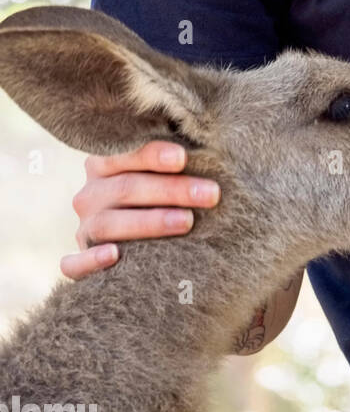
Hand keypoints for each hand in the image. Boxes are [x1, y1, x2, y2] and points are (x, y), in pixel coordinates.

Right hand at [61, 140, 220, 279]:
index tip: (183, 158)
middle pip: (127, 188)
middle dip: (171, 190)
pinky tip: (114, 256)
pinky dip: (90, 261)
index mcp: (104, 162)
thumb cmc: (164, 193)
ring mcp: (84, 228)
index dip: (153, 155)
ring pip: (109, 223)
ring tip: (187, 221)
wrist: (140, 236)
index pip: (126, 154)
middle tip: (210, 194)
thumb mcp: (165, 171)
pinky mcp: (79, 261)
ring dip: (150, 222)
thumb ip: (177, 158)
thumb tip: (213, 146)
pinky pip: (74, 265)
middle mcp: (90, 193)